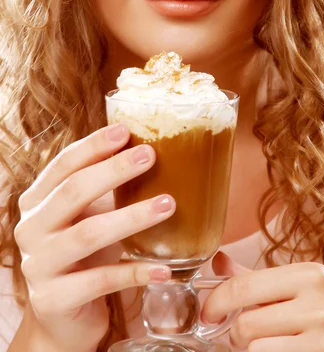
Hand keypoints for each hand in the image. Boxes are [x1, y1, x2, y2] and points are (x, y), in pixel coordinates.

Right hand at [14, 124, 175, 351]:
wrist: (65, 316)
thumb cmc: (84, 254)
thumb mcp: (90, 215)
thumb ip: (108, 187)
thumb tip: (154, 148)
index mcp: (37, 201)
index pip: (63, 165)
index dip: (93, 146)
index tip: (125, 130)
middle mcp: (31, 229)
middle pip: (73, 192)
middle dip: (113, 170)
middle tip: (150, 155)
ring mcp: (38, 265)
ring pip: (88, 233)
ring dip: (132, 217)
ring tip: (168, 204)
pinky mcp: (53, 299)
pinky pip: (100, 281)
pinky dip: (135, 272)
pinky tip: (165, 268)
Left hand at [202, 252, 323, 351]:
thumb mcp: (301, 284)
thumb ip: (257, 278)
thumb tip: (218, 263)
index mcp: (306, 273)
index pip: (243, 286)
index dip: (216, 303)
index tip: (208, 314)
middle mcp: (317, 300)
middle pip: (246, 325)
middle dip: (235, 336)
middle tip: (241, 336)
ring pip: (257, 351)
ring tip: (265, 345)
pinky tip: (282, 351)